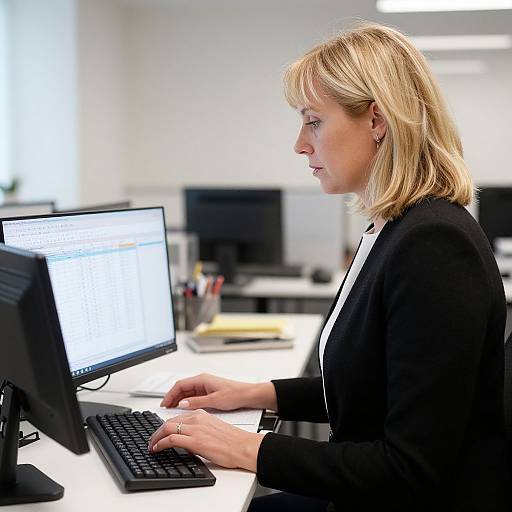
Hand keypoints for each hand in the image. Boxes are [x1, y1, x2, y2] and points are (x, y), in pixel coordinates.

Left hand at [148, 409, 265, 470]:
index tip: (161, 433)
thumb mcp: (214, 429)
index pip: (177, 417)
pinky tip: (157, 449)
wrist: (243, 446)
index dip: (166, 426)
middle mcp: (197, 418)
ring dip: (155, 437)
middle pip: (169, 421)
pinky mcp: (194, 441)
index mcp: (202, 414)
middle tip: (152, 440)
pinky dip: (160, 443)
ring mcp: (195, 429)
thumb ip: (200, 429)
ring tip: (152, 445)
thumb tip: (190, 439)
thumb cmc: (233, 441)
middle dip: (157, 431)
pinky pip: (170, 439)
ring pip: (167, 428)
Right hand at [160, 373, 276, 410]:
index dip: (170, 394)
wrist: (248, 395)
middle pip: (182, 388)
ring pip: (187, 393)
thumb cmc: (235, 394)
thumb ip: (197, 402)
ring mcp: (205, 387)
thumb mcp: (214, 400)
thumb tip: (182, 404)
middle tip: (165, 409)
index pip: (180, 385)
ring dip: (178, 400)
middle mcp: (203, 381)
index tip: (164, 403)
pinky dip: (186, 402)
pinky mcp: (209, 392)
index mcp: (202, 379)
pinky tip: (184, 410)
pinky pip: (193, 396)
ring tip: (172, 411)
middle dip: (172, 398)